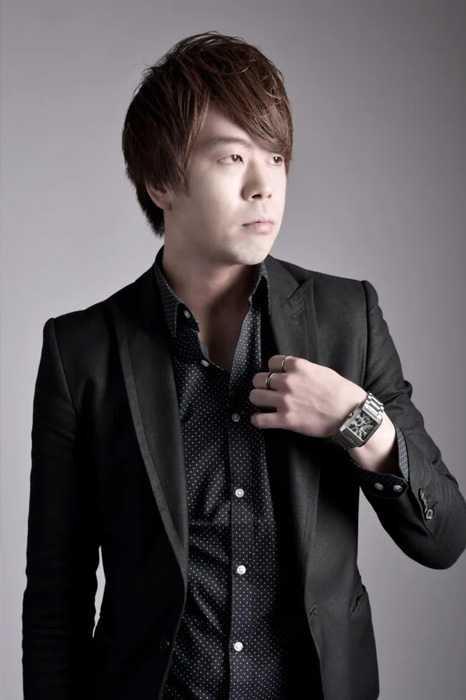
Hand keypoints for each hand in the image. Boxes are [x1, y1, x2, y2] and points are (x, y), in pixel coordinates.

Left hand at [249, 355, 365, 436]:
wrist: (352, 414)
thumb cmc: (343, 393)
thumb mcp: (323, 372)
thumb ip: (305, 370)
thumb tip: (295, 372)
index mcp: (298, 367)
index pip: (272, 362)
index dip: (272, 369)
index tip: (275, 375)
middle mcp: (288, 381)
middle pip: (259, 378)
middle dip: (261, 384)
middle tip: (267, 391)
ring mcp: (285, 401)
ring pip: (255, 396)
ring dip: (258, 400)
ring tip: (264, 404)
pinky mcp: (286, 420)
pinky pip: (260, 420)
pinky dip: (257, 420)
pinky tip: (260, 420)